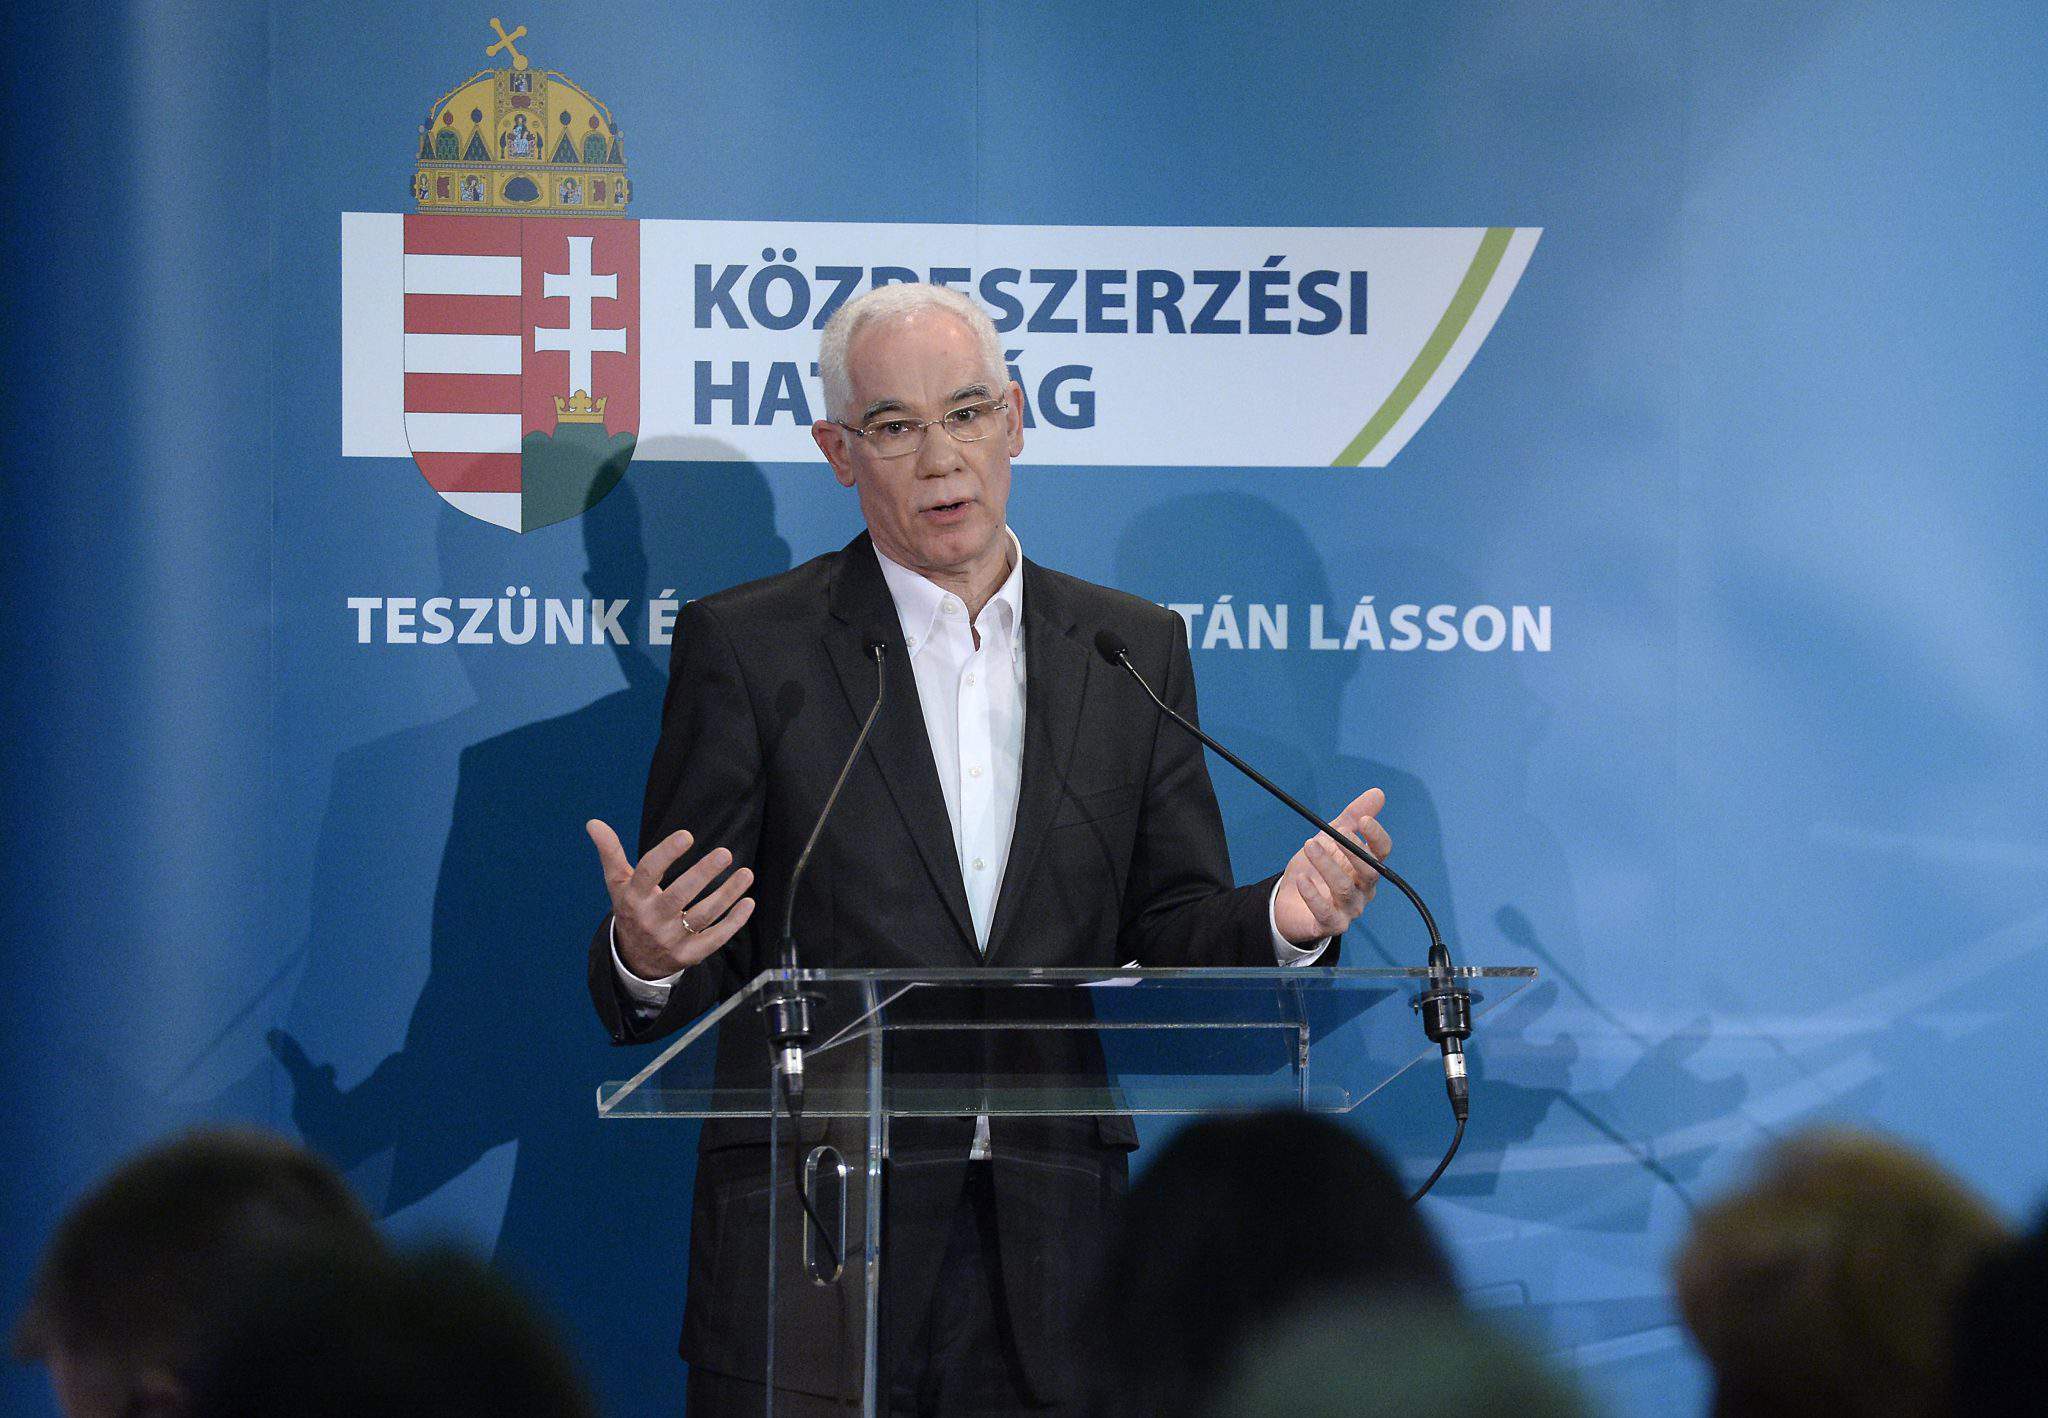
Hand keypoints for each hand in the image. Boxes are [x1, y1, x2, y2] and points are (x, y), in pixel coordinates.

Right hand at [587, 819, 755, 979]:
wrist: (635, 959)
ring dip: (727, 895)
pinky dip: (733, 922)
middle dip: (702, 874)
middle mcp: (651, 920)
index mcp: (634, 898)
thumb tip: (593, 823)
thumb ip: (610, 852)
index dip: (666, 854)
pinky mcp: (689, 954)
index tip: (687, 835)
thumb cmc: (632, 910)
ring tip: (746, 873)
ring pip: (702, 916)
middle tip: (724, 853)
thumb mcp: (618, 884)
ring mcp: (671, 939)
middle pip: (678, 896)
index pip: (648, 873)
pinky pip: (715, 939)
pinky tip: (747, 903)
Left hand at [1273, 787, 1389, 944]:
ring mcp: (1349, 909)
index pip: (1382, 853)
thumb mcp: (1330, 839)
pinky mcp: (1330, 924)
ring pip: (1344, 888)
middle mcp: (1364, 890)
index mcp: (1366, 867)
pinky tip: (1302, 880)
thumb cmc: (1315, 869)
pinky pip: (1325, 912)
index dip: (1376, 837)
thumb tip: (1378, 793)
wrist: (1289, 901)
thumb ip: (1352, 817)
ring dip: (1327, 865)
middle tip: (1335, 832)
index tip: (1364, 820)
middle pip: (1369, 872)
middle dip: (1353, 851)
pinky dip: (1313, 895)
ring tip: (1309, 846)